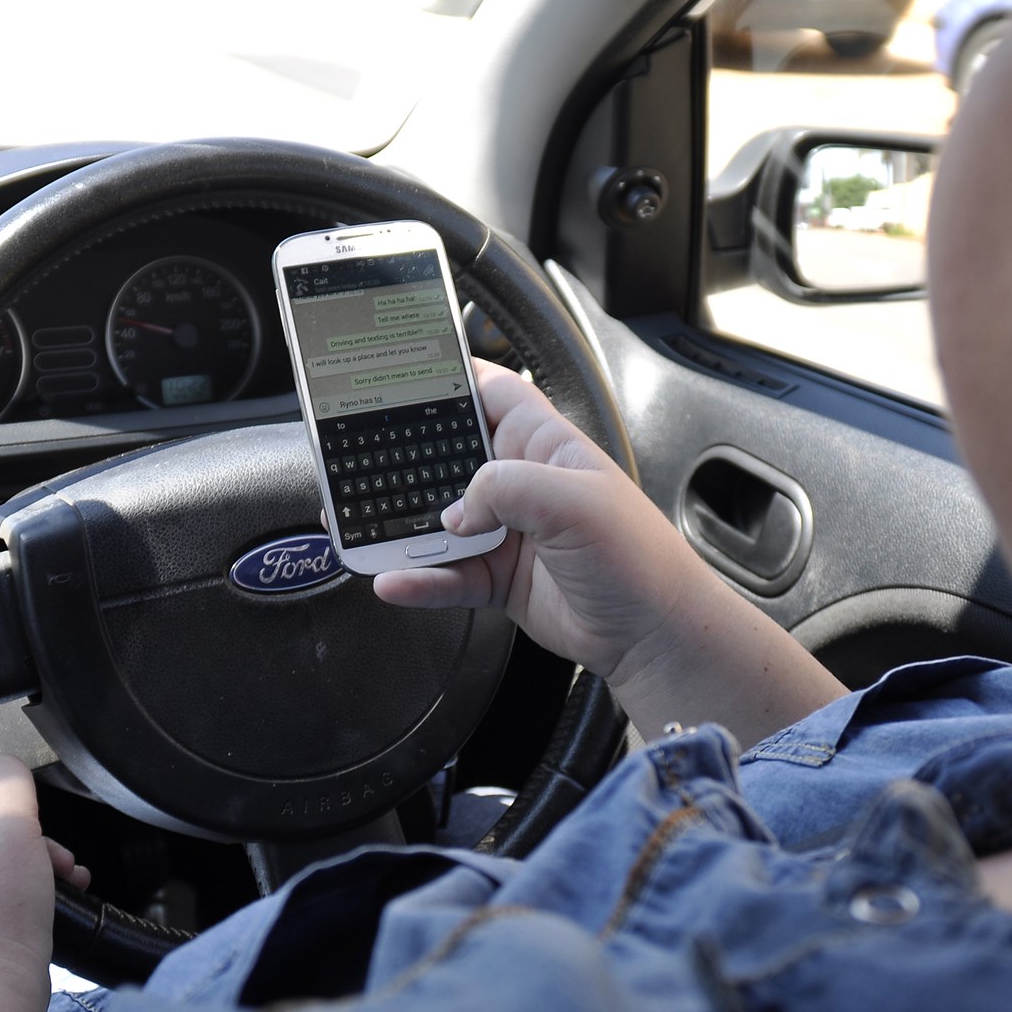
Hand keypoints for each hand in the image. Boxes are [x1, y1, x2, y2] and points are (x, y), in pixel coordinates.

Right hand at [374, 360, 704, 681]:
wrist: (653, 636)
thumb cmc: (638, 559)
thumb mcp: (574, 502)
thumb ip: (506, 488)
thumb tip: (454, 511)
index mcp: (543, 445)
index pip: (489, 390)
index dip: (448, 377)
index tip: (399, 375)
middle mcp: (521, 483)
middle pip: (448, 458)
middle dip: (406, 459)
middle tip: (358, 459)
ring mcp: (506, 531)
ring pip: (438, 521)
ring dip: (403, 527)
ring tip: (363, 530)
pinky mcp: (498, 577)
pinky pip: (445, 574)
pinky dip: (418, 578)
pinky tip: (395, 580)